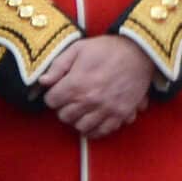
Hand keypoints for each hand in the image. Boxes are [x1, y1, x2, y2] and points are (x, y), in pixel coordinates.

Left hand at [38, 35, 154, 138]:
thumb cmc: (105, 49)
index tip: (58, 91)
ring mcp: (106, 109)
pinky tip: (93, 121)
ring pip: (82, 127)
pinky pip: (104, 131)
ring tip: (81, 110)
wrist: (138, 52)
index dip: (52, 96)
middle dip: (63, 108)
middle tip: (70, 100)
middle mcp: (90, 100)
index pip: (51, 102)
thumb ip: (57, 66)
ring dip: (78, 120)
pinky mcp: (121, 114)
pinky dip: (96, 129)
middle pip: (64, 117)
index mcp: (76, 84)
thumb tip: (42, 82)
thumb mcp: (77, 49)